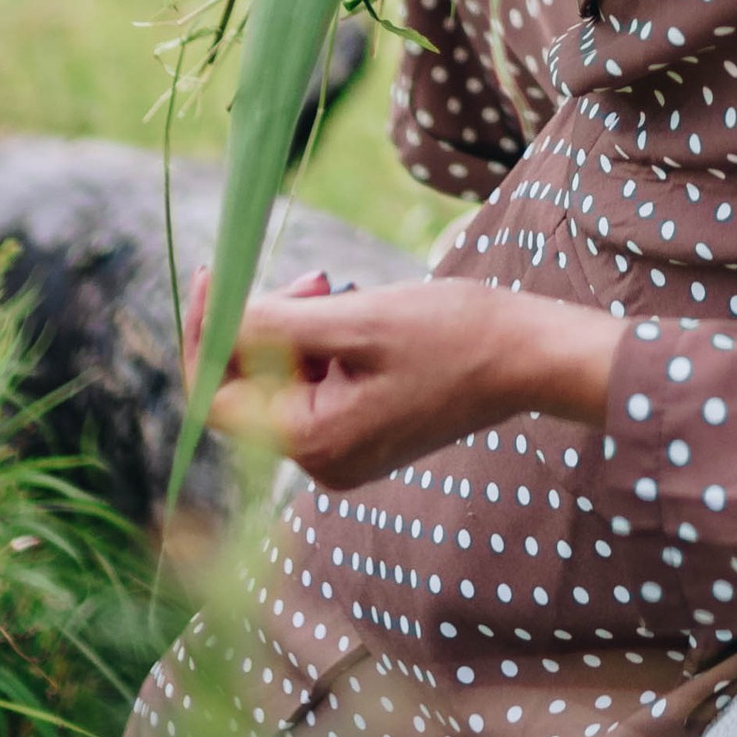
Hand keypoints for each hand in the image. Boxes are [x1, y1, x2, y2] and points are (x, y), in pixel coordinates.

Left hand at [181, 265, 623, 490]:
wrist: (530, 358)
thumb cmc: (453, 334)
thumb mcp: (359, 319)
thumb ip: (279, 324)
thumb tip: (218, 316)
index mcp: (314, 441)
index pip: (214, 398)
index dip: (206, 335)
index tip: (219, 274)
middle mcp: (322, 462)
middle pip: (248, 391)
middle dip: (261, 325)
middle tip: (312, 278)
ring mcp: (344, 453)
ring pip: (282, 385)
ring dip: (295, 330)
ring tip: (339, 289)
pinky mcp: (366, 436)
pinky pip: (316, 391)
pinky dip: (321, 348)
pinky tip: (357, 314)